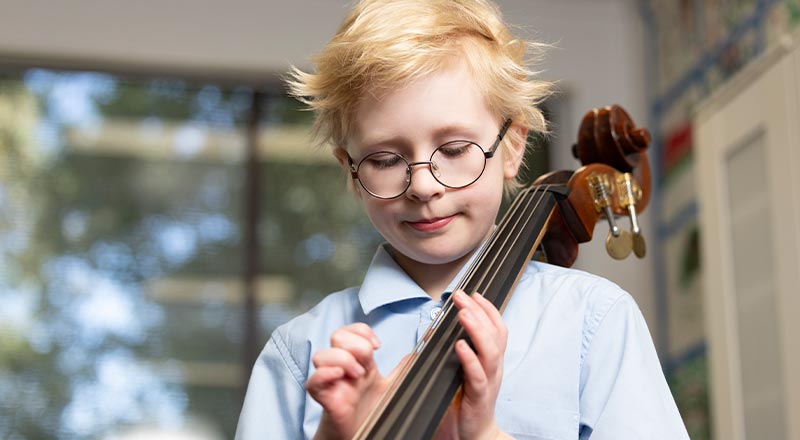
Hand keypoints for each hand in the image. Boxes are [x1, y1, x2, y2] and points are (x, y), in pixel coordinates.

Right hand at [306, 323, 403, 439]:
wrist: (362, 435)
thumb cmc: (371, 410)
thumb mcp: (391, 387)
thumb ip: (402, 370)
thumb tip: (416, 354)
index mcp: (357, 359)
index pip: (351, 330)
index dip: (363, 331)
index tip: (377, 346)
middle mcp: (342, 366)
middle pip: (337, 336)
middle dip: (356, 345)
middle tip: (367, 364)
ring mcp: (331, 380)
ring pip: (321, 355)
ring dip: (342, 359)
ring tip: (358, 375)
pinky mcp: (323, 397)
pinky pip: (313, 380)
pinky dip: (325, 373)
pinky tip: (340, 376)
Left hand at [435, 289, 509, 439]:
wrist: (476, 434)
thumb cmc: (469, 401)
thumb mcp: (465, 371)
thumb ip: (457, 352)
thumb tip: (435, 331)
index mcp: (491, 360)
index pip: (497, 328)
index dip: (488, 309)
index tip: (475, 293)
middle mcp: (494, 368)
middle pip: (494, 334)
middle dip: (479, 311)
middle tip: (462, 296)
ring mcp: (489, 382)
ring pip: (490, 352)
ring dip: (476, 330)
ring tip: (463, 313)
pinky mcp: (479, 397)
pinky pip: (477, 376)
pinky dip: (470, 359)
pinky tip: (460, 346)